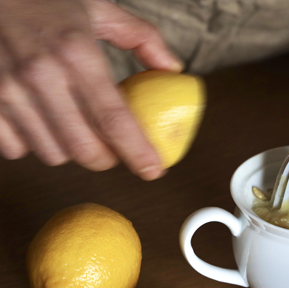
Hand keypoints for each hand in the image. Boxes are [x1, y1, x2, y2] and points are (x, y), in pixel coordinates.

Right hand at [0, 0, 181, 179]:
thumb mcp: (95, 6)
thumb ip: (140, 36)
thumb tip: (172, 67)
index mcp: (76, 51)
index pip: (114, 120)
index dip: (138, 152)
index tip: (153, 170)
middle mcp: (41, 74)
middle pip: (84, 149)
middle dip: (106, 158)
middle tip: (112, 149)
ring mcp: (6, 90)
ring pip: (52, 153)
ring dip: (69, 149)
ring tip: (71, 125)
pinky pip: (16, 148)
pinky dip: (32, 143)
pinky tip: (37, 120)